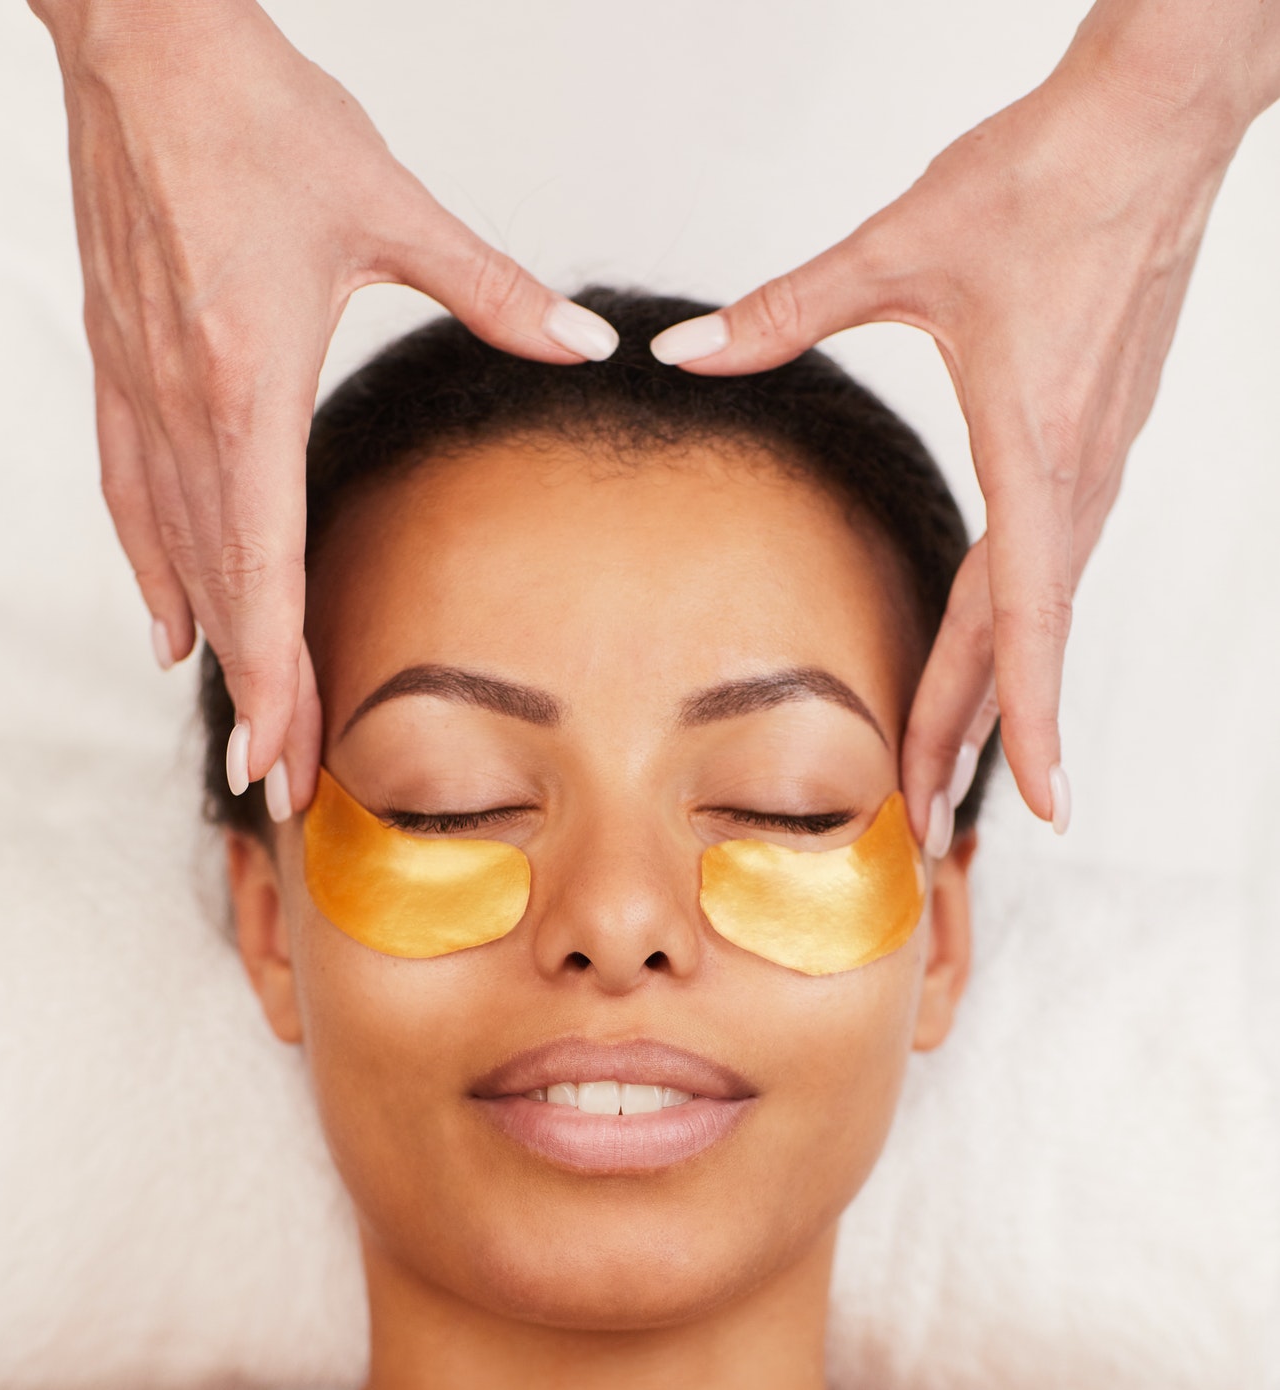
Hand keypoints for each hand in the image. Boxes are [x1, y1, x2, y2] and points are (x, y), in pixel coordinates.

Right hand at [33, 0, 617, 814]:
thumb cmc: (258, 115)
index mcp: (247, 384)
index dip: (275, 678)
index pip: (262, 571)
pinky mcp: (119, 369)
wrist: (142, 45)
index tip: (287, 757)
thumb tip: (586, 346)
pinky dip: (152, 569)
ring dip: (210, 651)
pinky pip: (130, 498)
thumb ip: (492, 291)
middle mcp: (184, 408)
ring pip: (175, 555)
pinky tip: (170, 623)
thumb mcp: (389, 206)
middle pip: (221, 591)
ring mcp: (140, 392)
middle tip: (278, 785)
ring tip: (241, 727)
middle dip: (255, 697)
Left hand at [650, 0, 1277, 841]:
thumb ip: (785, 309)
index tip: (1048, 806)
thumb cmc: (1048, 174)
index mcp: (1035, 448)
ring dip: (991, 686)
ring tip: (945, 760)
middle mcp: (1076, 473)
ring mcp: (1096, 460)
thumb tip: (686, 350)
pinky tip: (986, 647)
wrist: (1156, 117)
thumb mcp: (900, 246)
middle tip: (926, 820)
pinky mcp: (1098, 436)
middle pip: (1017, 635)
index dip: (1031, 717)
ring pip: (1034, 604)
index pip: (1030, 616)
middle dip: (973, 735)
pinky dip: (1015, 623)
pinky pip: (1051, 558)